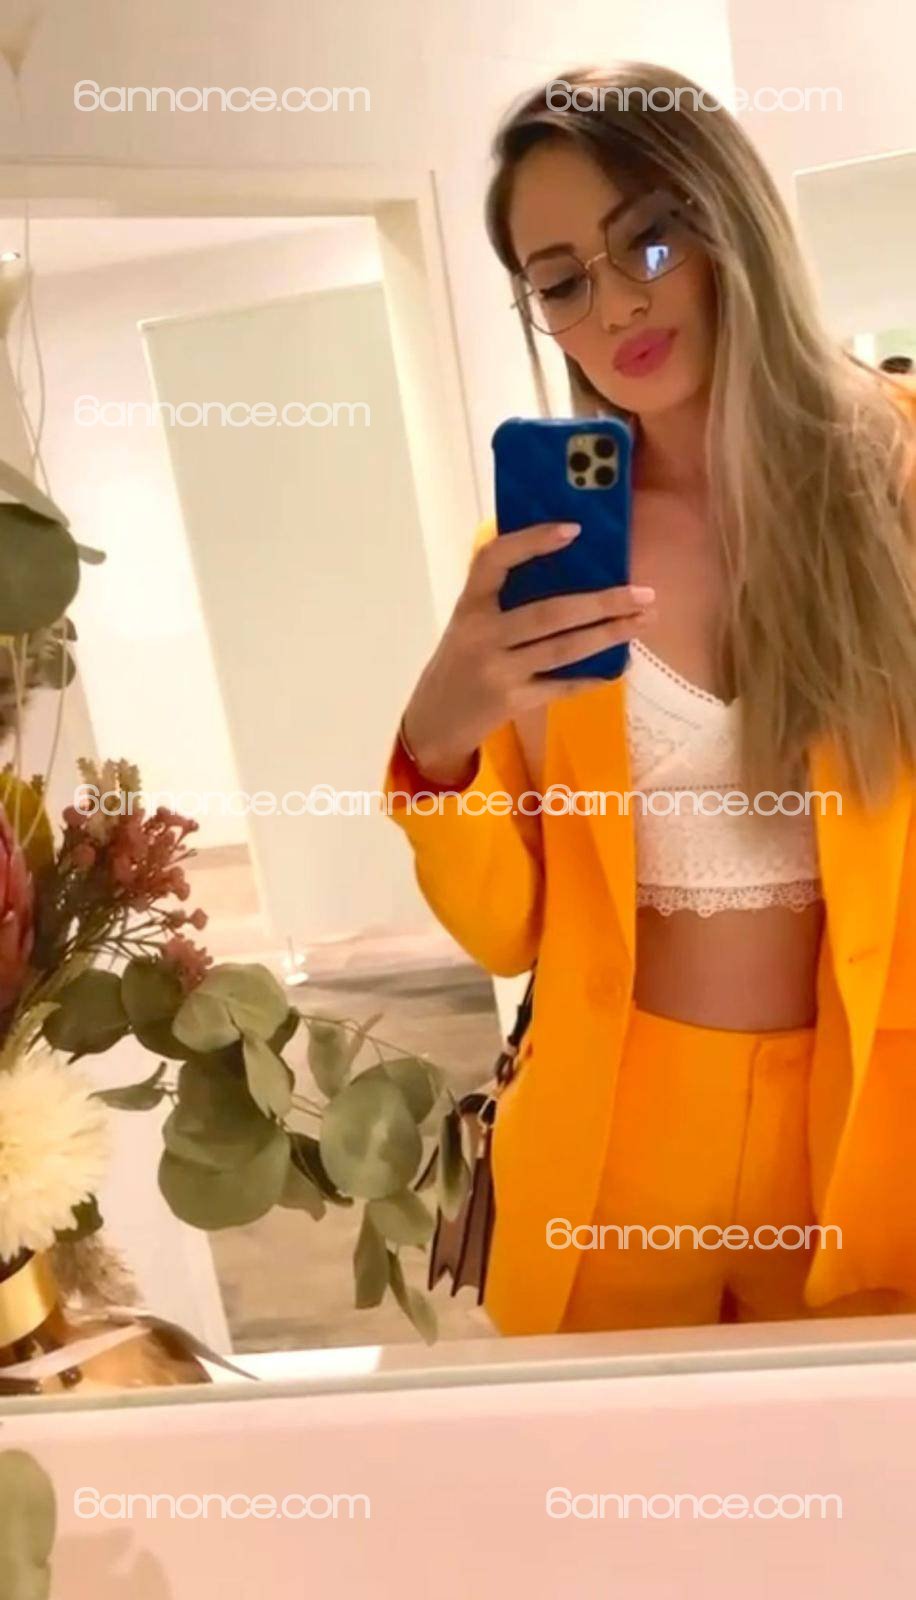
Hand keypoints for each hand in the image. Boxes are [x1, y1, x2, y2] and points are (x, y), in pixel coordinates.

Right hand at [402, 520, 655, 780]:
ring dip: (608, 635)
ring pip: (562, 649)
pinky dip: (592, 676)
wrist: (434, 720)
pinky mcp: (511, 701)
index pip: (494, 560)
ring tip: (643, 621)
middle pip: (549, 613)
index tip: (575, 529)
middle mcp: (482, 634)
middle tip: (644, 594)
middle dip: (602, 603)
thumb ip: (503, 597)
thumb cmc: (461, 660)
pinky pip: (561, 686)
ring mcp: (497, 670)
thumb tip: (572, 566)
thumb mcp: (469, 622)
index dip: (532, 541)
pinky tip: (619, 666)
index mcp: (469, 604)